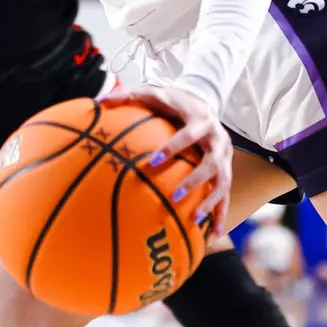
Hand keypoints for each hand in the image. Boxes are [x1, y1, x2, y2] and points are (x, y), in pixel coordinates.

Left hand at [101, 85, 232, 234]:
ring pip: (222, 183)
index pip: (189, 134)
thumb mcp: (153, 93)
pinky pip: (225, 194)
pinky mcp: (226, 170)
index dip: (174, 147)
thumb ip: (129, 95)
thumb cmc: (173, 101)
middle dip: (195, 181)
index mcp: (201, 120)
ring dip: (210, 202)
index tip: (153, 160)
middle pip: (211, 163)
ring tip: (195, 220)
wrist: (204, 102)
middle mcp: (218, 140)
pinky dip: (221, 213)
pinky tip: (214, 233)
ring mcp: (225, 157)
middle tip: (176, 196)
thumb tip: (100, 100)